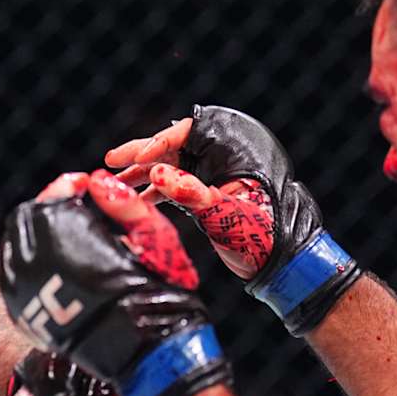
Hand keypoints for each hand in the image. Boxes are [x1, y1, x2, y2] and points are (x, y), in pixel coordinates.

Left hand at [0, 170, 229, 395]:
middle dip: (49, 210)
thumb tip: (96, 182)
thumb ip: (124, 204)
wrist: (144, 354)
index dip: (66, 188)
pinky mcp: (19, 314)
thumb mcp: (153, 238)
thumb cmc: (156, 290)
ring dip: (35, 235)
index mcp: (67, 241)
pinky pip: (14, 276)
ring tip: (65, 238)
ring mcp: (22, 293)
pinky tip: (54, 264)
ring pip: (14, 247)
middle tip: (72, 209)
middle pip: (25, 221)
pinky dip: (29, 263)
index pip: (52, 200)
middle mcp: (35, 265)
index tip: (82, 186)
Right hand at [107, 106, 361, 334]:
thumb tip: (155, 172)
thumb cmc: (263, 237)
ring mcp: (216, 175)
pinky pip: (177, 185)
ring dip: (144, 175)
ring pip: (173, 166)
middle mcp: (225, 156)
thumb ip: (189, 193)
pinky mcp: (209, 194)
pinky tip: (135, 201)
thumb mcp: (224, 215)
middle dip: (143, 155)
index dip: (158, 142)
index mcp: (235, 148)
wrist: (285, 263)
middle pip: (175, 147)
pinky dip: (157, 192)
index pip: (189, 132)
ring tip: (115, 182)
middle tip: (111, 162)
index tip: (134, 159)